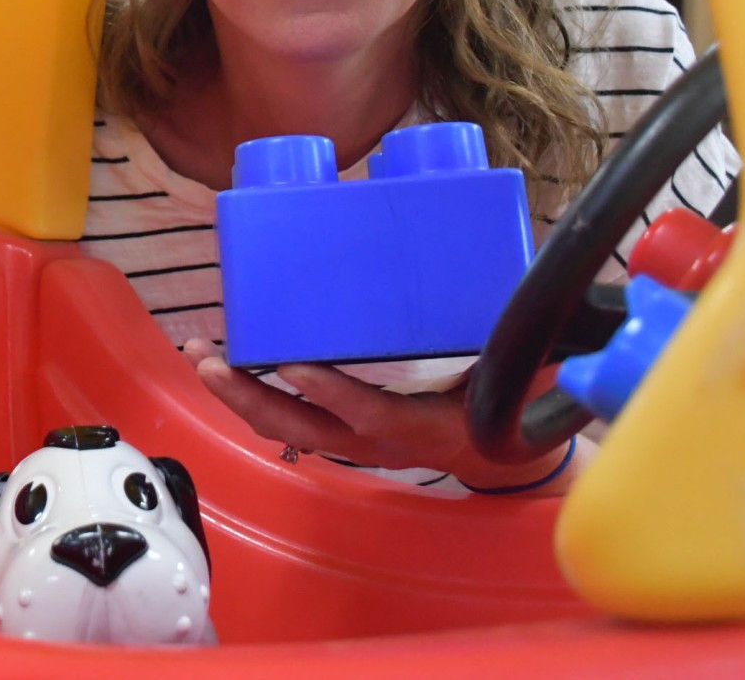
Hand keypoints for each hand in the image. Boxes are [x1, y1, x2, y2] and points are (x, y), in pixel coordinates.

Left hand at [182, 340, 571, 491]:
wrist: (505, 451)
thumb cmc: (514, 405)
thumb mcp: (530, 378)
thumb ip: (534, 346)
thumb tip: (545, 294)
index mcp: (425, 428)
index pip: (372, 415)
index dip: (332, 393)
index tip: (292, 363)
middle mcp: (378, 441)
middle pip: (303, 429)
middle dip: (251, 397)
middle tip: (211, 362)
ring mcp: (354, 440)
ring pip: (285, 427)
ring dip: (238, 395)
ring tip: (199, 355)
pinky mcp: (340, 429)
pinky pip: (287, 418)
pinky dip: (250, 391)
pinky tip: (221, 360)